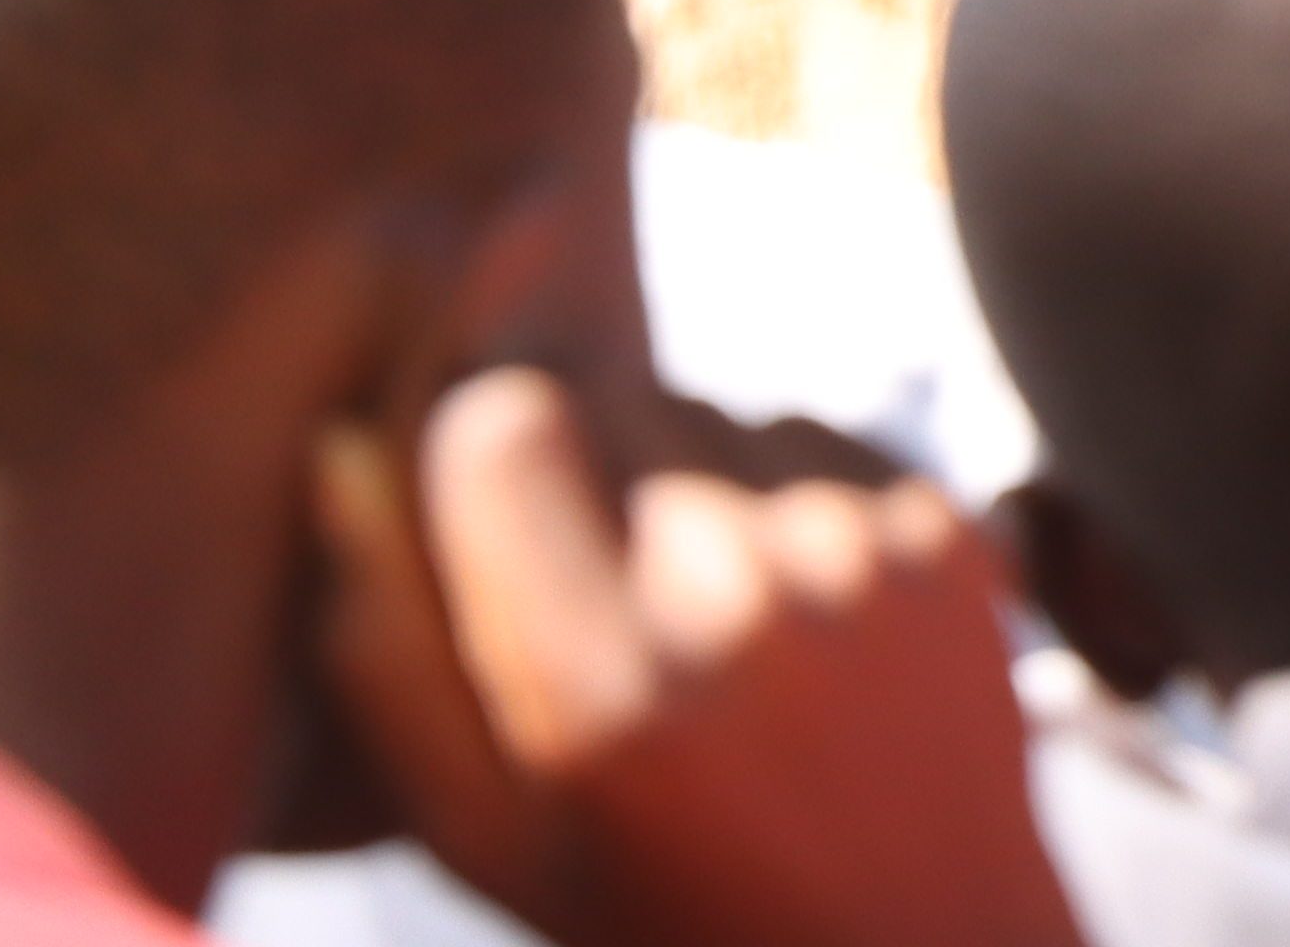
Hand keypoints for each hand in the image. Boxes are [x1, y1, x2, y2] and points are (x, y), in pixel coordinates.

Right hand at [313, 364, 1073, 946]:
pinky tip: (789, 613)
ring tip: (698, 624)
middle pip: (616, 397)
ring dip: (687, 481)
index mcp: (606, 694)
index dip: (477, 452)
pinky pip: (816, 438)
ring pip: (716, 411)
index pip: (504, 423)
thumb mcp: (484, 833)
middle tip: (602, 597)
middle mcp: (744, 603)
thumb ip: (385, 655)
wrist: (914, 942)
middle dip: (585, 468)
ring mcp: (867, 559)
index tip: (488, 513)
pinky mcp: (949, 532)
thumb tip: (340, 449)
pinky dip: (784, 496)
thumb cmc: (656, 904)